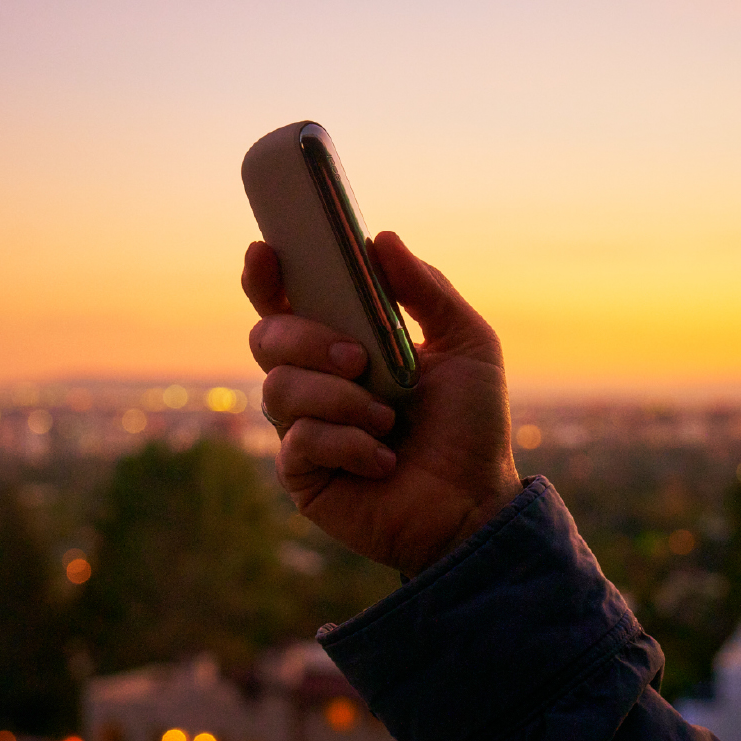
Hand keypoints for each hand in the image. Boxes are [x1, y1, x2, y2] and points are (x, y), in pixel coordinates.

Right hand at [242, 231, 522, 577]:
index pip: (286, 303)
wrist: (475, 502)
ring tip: (388, 419)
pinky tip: (382, 459)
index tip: (265, 252)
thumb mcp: (467, 343)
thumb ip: (426, 288)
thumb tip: (380, 237)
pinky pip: (299, 441)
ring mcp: (303, 426)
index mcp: (343, 344)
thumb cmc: (470, 424)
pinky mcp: (303, 473)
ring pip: (279, 388)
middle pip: (266, 337)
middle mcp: (314, 381)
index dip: (265, 278)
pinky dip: (348, 443)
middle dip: (309, 340)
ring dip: (340, 399)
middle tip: (358, 359)